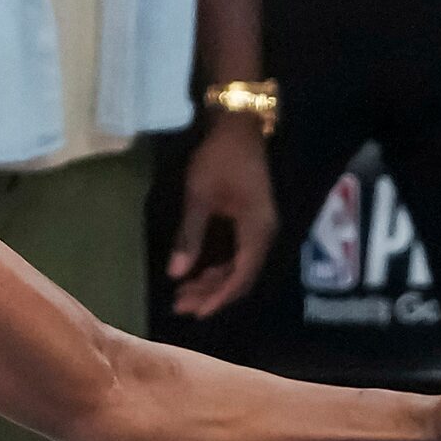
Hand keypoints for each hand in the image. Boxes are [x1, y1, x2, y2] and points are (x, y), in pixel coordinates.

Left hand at [166, 118, 276, 318]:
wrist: (238, 127)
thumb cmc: (218, 159)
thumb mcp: (199, 197)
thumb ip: (189, 236)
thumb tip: (176, 274)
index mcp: (257, 231)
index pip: (240, 277)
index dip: (218, 297)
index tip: (196, 312)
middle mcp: (263, 235)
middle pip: (241, 276)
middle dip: (212, 293)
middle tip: (181, 306)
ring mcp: (259, 228)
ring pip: (239, 266)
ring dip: (213, 281)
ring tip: (184, 294)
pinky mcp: (251, 220)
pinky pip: (237, 253)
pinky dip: (218, 266)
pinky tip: (197, 272)